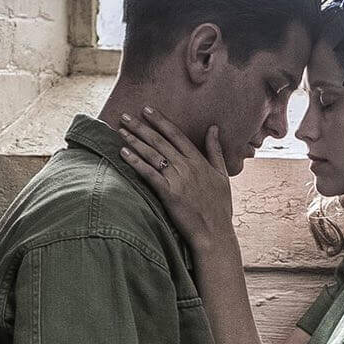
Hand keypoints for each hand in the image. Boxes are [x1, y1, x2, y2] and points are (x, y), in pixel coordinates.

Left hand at [118, 108, 235, 252]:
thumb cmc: (220, 208)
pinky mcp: (169, 194)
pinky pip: (149, 174)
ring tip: (121, 130)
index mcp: (199, 161)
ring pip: (153, 155)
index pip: (176, 135)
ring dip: (135, 141)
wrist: (215, 234)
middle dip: (142, 127)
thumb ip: (215, 150)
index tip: (147, 110)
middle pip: (160, 142)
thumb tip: (213, 128)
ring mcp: (178, 180)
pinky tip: (123, 153)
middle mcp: (188, 167)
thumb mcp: (222, 175)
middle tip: (126, 116)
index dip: (160, 121)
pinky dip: (136, 162)